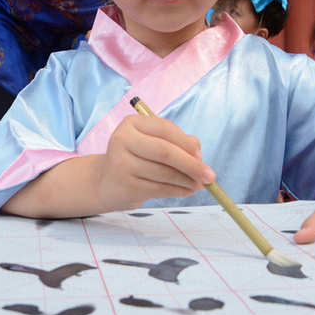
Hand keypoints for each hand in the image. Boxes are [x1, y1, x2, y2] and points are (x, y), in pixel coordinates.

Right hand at [93, 114, 213, 210]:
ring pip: (165, 173)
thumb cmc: (135, 158)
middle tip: (209, 175)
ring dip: (187, 180)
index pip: (165, 128)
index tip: (201, 156)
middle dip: (192, 165)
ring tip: (200, 184)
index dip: (186, 142)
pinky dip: (179, 191)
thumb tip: (199, 155)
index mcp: (131, 124)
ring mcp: (121, 164)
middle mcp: (123, 140)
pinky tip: (188, 190)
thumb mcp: (151, 143)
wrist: (105, 181)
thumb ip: (176, 142)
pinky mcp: (125, 185)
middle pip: (165, 151)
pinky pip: (160, 189)